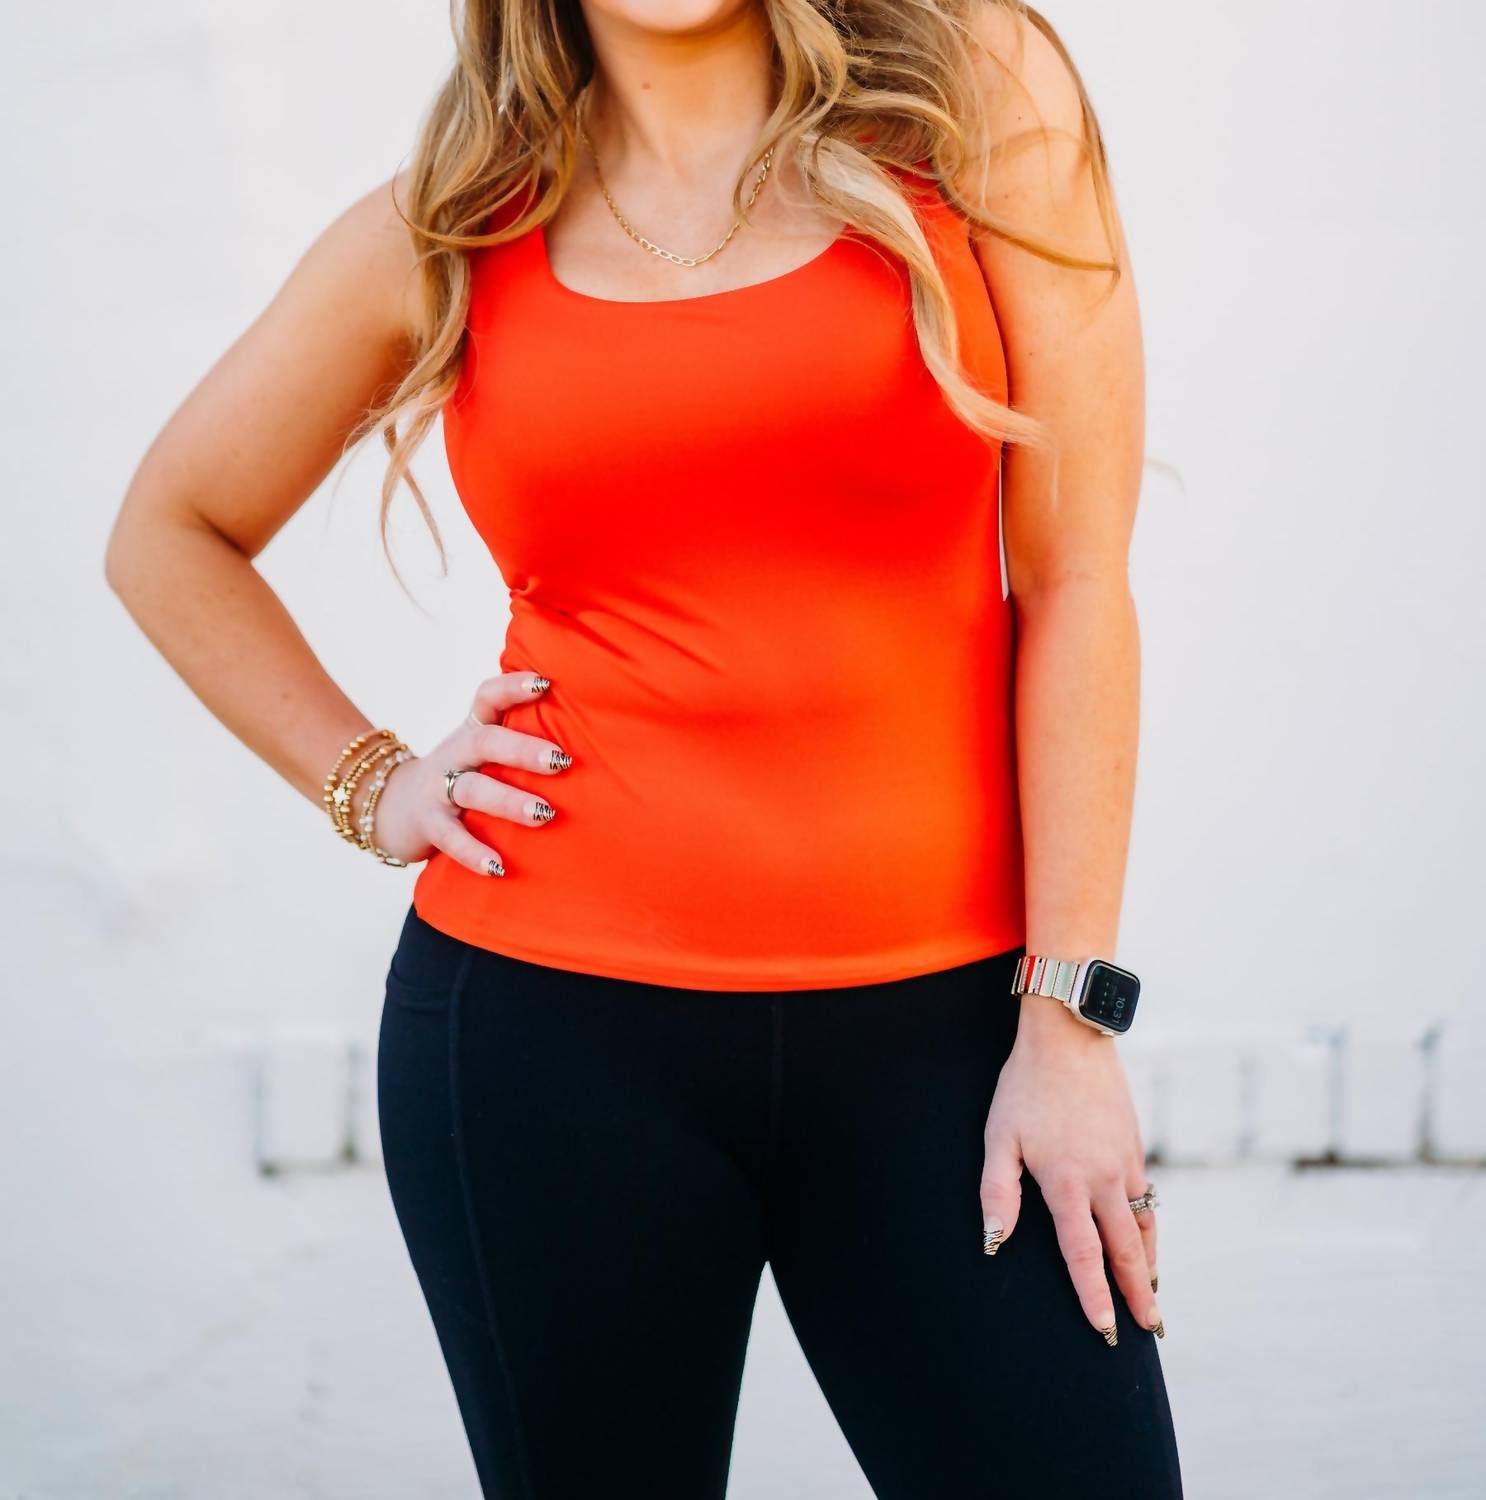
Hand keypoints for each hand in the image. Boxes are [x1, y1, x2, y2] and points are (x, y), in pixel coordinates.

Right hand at [371, 670, 571, 874]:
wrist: (395, 808)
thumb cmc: (462, 775)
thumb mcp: (483, 751)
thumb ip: (521, 739)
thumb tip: (590, 734)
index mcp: (472, 730)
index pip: (488, 697)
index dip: (513, 686)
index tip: (546, 683)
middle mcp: (455, 754)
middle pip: (485, 742)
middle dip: (523, 750)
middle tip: (561, 761)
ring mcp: (438, 789)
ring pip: (472, 789)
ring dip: (509, 801)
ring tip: (544, 814)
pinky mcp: (429, 825)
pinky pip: (451, 838)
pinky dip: (474, 853)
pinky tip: (499, 867)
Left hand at [979, 999, 1162, 1344]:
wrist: (1069, 1038)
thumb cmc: (1025, 1087)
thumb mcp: (999, 1137)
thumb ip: (998, 1193)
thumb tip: (994, 1243)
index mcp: (1067, 1182)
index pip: (1084, 1255)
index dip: (1094, 1296)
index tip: (1106, 1330)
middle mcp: (1104, 1179)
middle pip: (1126, 1251)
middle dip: (1137, 1295)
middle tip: (1150, 1331)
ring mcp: (1126, 1163)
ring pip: (1143, 1228)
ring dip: (1149, 1267)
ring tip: (1153, 1300)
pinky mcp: (1135, 1147)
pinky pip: (1146, 1202)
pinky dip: (1149, 1231)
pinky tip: (1147, 1245)